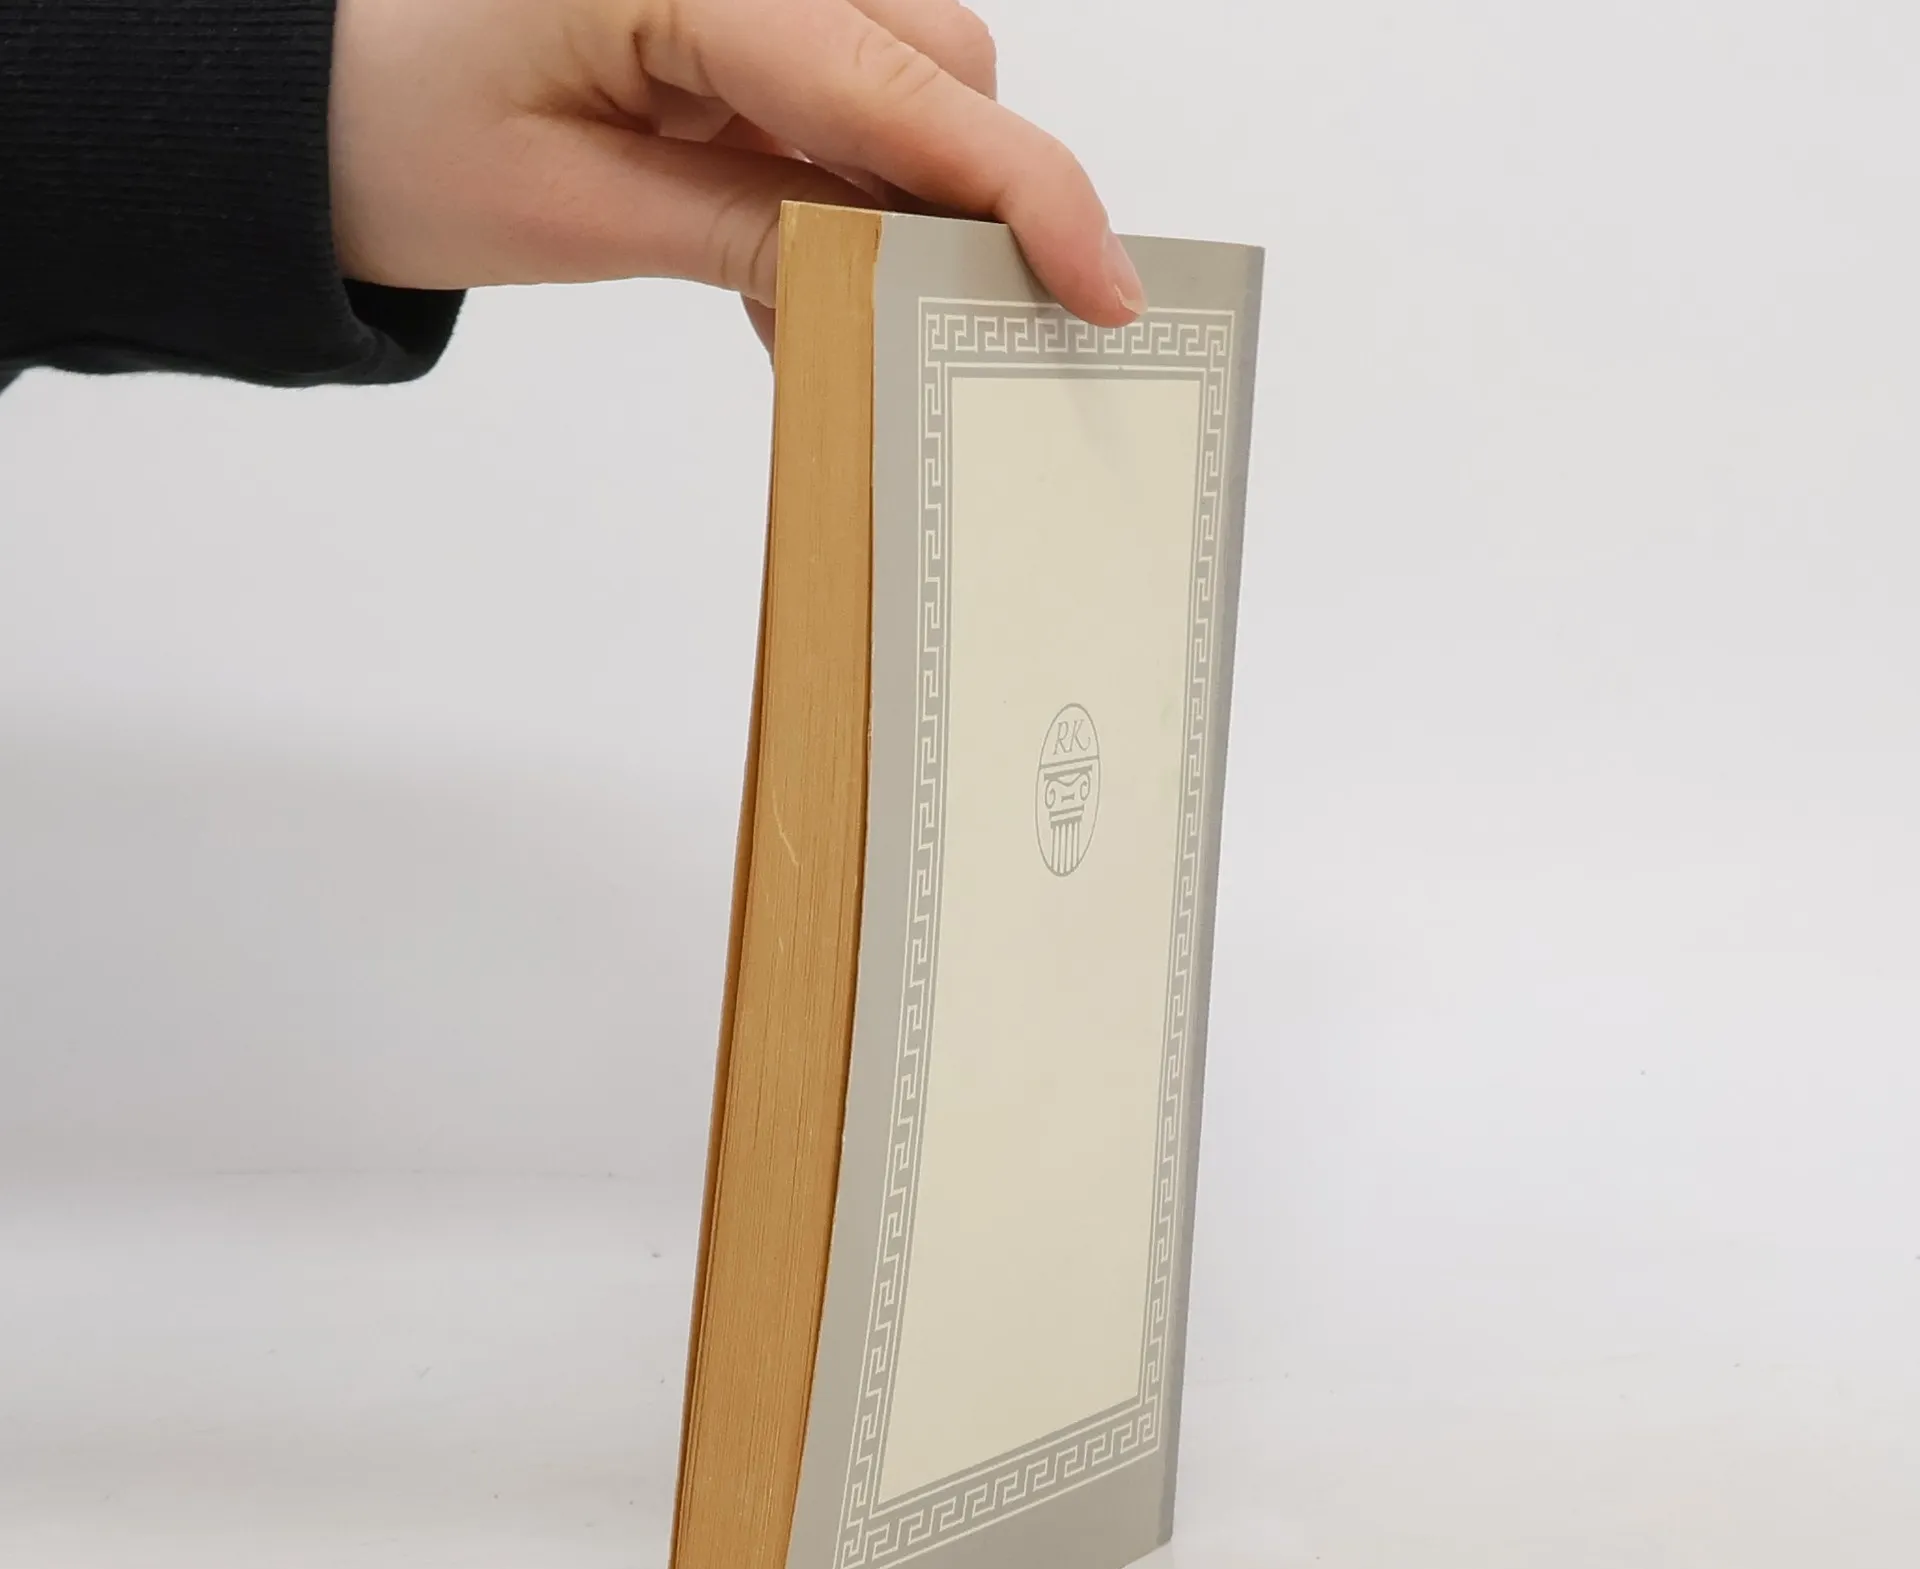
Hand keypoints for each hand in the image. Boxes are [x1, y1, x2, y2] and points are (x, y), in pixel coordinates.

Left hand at [327, 0, 1145, 346]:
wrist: (295, 97)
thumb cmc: (386, 126)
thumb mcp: (572, 210)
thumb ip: (751, 231)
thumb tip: (895, 276)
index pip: (903, 85)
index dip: (1022, 190)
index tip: (1104, 286)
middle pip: (939, 65)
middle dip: (965, 198)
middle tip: (938, 329)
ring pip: (905, 84)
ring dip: (899, 205)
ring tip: (822, 316)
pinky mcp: (725, 24)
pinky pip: (838, 103)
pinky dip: (841, 197)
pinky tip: (790, 278)